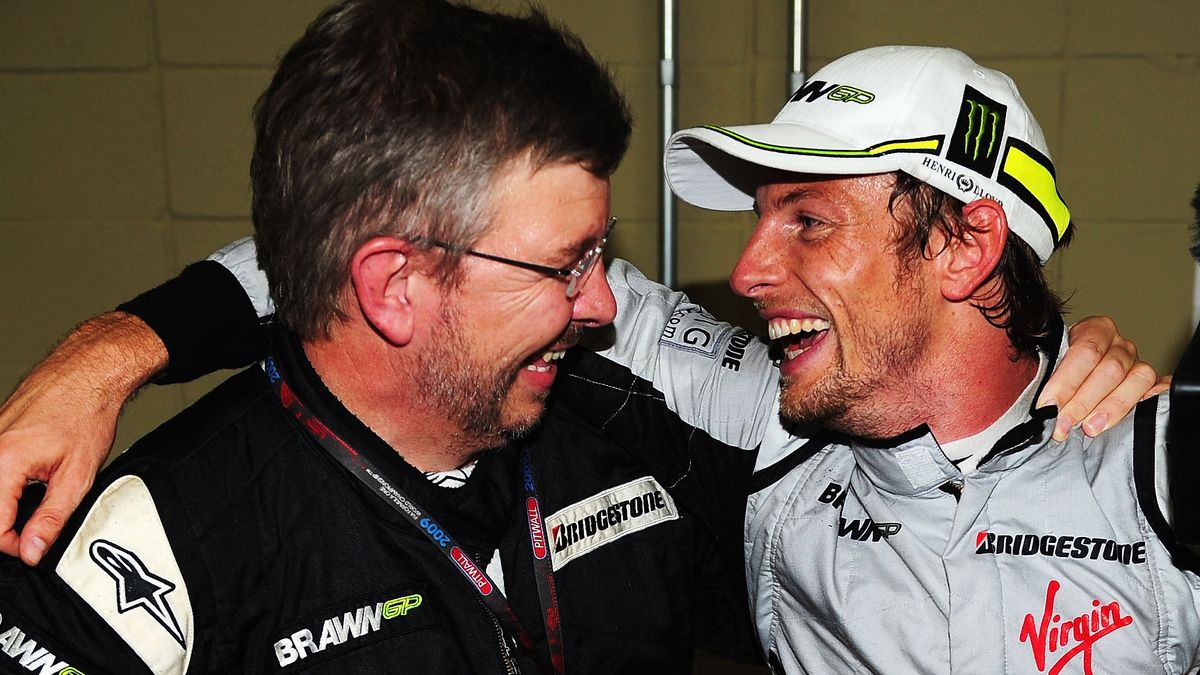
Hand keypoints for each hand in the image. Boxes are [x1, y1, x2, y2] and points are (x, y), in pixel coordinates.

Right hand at [0, 312, 166, 564]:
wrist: (87, 373)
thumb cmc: (85, 413)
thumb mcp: (77, 476)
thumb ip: (51, 518)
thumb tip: (31, 551)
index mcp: (3, 464)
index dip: (13, 545)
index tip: (33, 544)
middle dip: (4, 528)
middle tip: (33, 530)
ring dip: (4, 508)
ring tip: (31, 505)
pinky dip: (4, 487)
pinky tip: (27, 482)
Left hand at [1037, 316, 1167, 441]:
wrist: (1082, 369)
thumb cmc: (1063, 366)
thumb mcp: (1052, 361)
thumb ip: (1047, 374)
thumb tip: (1040, 403)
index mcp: (1095, 329)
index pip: (1084, 352)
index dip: (1065, 382)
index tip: (1048, 405)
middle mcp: (1120, 344)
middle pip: (1109, 370)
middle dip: (1083, 401)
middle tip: (1064, 423)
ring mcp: (1140, 363)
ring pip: (1136, 380)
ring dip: (1111, 408)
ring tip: (1090, 428)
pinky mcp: (1154, 383)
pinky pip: (1160, 389)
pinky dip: (1151, 402)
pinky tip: (1134, 418)